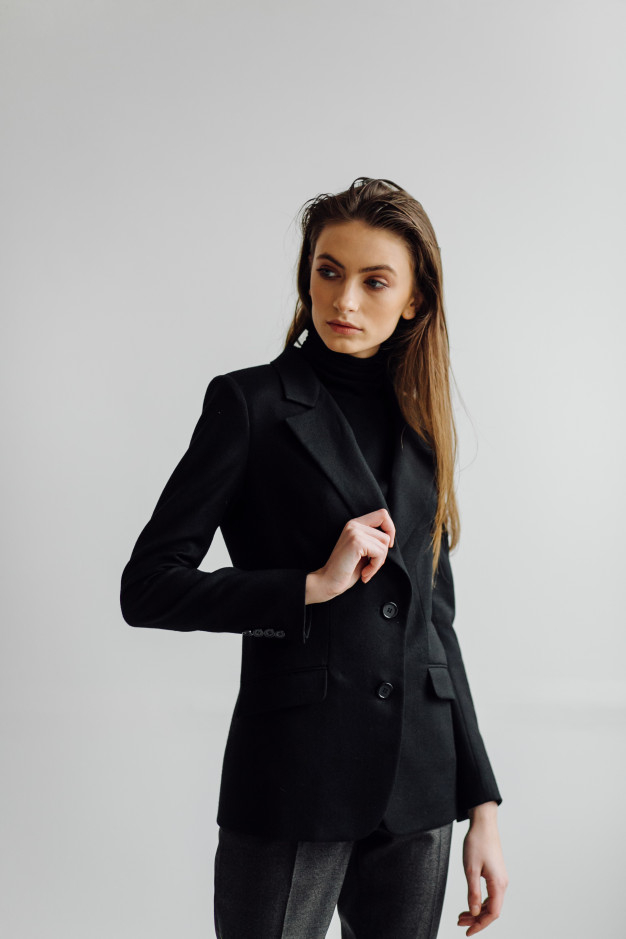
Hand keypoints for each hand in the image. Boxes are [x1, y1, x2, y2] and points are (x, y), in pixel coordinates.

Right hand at [305, 509, 395, 602]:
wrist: (328, 582)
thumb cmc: (346, 570)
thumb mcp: (362, 551)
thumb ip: (373, 540)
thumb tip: (390, 538)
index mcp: (355, 524)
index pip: (382, 514)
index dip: (390, 530)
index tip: (384, 547)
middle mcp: (354, 524)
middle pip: (386, 534)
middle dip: (383, 554)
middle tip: (371, 565)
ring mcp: (354, 532)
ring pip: (384, 545)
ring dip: (378, 563)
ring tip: (365, 571)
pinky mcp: (356, 542)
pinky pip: (379, 553)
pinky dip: (375, 567)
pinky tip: (364, 573)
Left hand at [458, 803, 507, 934]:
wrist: (483, 824)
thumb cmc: (477, 843)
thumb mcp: (471, 869)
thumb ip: (473, 893)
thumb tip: (475, 913)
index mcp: (498, 884)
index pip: (493, 913)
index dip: (480, 925)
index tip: (467, 932)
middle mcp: (502, 883)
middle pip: (492, 910)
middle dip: (477, 920)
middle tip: (460, 923)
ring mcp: (500, 879)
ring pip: (491, 903)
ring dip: (478, 911)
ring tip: (462, 916)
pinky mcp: (496, 874)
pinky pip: (491, 894)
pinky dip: (480, 902)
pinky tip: (471, 903)